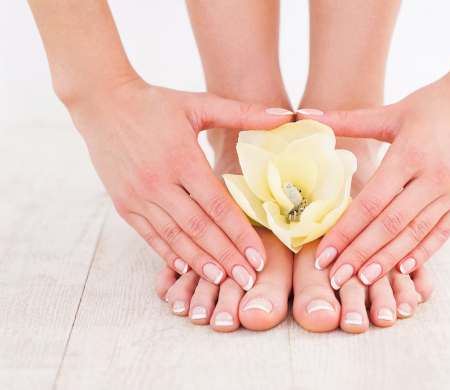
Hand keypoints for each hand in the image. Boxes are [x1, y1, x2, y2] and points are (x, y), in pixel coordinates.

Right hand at [69, 78, 291, 289]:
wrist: (103, 102)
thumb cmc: (156, 103)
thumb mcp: (199, 104)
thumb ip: (243, 112)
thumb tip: (285, 116)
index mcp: (182, 159)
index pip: (217, 204)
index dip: (240, 233)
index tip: (259, 257)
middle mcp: (159, 182)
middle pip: (199, 228)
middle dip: (226, 256)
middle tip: (248, 280)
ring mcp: (138, 196)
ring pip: (175, 237)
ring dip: (200, 262)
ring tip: (223, 282)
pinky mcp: (124, 204)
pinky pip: (150, 235)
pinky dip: (169, 254)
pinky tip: (187, 269)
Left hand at [298, 74, 449, 287]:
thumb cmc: (435, 103)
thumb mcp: (392, 112)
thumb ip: (349, 120)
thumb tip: (305, 114)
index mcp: (409, 155)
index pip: (370, 203)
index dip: (345, 232)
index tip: (323, 255)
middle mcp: (432, 178)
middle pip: (389, 226)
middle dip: (359, 255)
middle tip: (336, 280)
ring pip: (414, 234)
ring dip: (387, 261)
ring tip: (363, 282)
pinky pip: (442, 233)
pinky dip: (422, 253)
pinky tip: (401, 270)